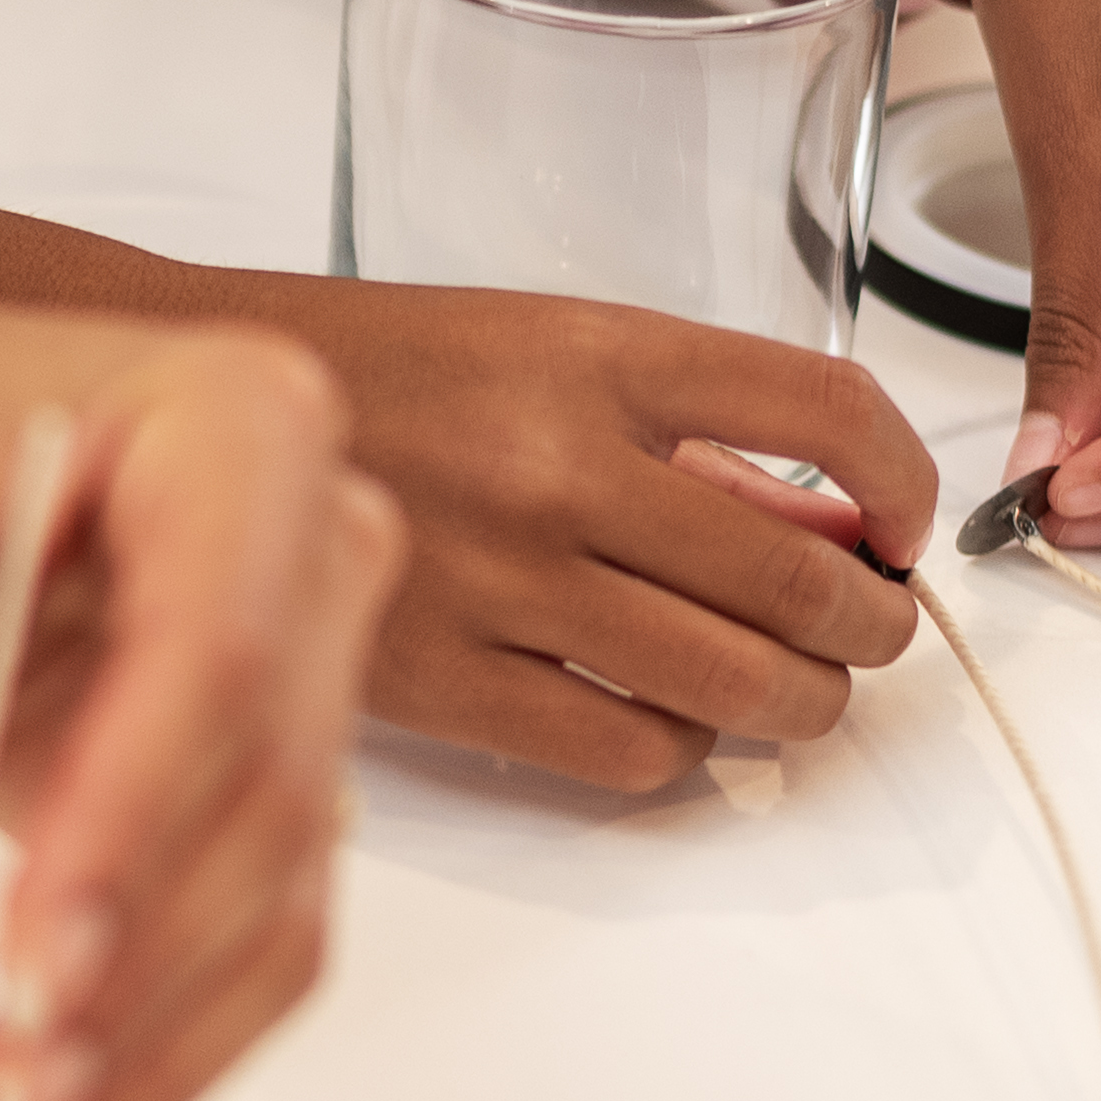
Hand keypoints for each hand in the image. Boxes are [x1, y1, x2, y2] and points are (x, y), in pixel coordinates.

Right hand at [0, 215, 939, 792]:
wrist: (194, 424)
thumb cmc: (388, 379)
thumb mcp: (551, 346)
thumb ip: (694, 432)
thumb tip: (840, 528)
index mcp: (599, 354)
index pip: (831, 413)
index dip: (906, 485)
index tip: (903, 523)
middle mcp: (562, 465)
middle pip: (807, 581)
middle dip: (872, 623)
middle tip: (865, 628)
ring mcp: (507, 582)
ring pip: (741, 686)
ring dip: (803, 703)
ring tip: (789, 687)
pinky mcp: (451, 683)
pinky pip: (633, 753)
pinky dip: (681, 751)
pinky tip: (665, 716)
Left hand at [0, 269, 395, 1100]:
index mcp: (241, 427)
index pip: (221, 651)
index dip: (132, 821)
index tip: (28, 964)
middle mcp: (312, 549)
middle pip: (263, 791)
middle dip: (137, 965)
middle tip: (9, 1087)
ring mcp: (305, 674)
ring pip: (278, 897)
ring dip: (157, 1046)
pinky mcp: (257, 783)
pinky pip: (248, 937)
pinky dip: (164, 1053)